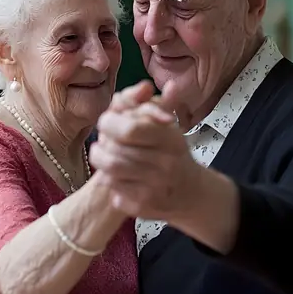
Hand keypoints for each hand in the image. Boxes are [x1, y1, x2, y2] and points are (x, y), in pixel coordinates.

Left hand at [90, 82, 202, 220]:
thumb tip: (143, 86)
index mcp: (170, 140)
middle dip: (102, 144)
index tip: (107, 121)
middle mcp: (165, 165)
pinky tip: (115, 176)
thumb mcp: (165, 125)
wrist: (191, 192)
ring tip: (102, 155)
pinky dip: (109, 182)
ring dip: (101, 161)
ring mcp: (155, 188)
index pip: (130, 129)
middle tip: (101, 141)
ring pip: (110, 173)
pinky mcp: (144, 208)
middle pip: (115, 152)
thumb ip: (146, 104)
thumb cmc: (173, 152)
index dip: (110, 123)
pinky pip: (114, 192)